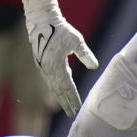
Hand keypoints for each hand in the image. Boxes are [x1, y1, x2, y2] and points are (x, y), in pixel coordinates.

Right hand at [22, 0, 98, 116]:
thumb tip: (94, 67)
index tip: (78, 107)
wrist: (41, 22)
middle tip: (72, 113)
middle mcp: (48, 69)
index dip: (73, 97)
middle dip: (66, 102)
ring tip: (66, 106)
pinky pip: (50, 80)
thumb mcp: (76, 40)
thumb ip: (85, 54)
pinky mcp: (41, 64)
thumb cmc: (61, 30)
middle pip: (58, 90)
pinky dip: (55, 88)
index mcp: (57, 65)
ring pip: (53, 86)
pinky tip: (61, 91)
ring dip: (60, 97)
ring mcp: (43, 68)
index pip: (67, 86)